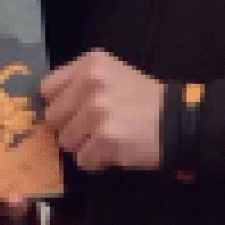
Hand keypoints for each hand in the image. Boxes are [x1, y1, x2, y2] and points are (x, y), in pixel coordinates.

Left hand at [41, 50, 164, 171]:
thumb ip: (80, 85)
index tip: (74, 112)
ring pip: (66, 140)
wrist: (177, 121)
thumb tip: (48, 108)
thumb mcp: (112, 76)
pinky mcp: (104, 137)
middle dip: (70, 127)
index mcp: (90, 64)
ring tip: (109, 137)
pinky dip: (97, 160)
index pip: (47, 88)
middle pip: (52, 117)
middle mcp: (91, 82)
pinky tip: (116, 149)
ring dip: (84, 145)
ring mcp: (97, 110)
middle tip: (96, 127)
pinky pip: (82, 158)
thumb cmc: (144, 102)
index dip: (59, 105)